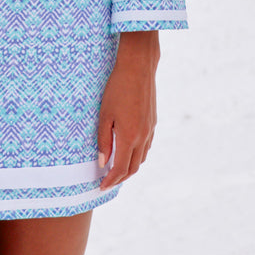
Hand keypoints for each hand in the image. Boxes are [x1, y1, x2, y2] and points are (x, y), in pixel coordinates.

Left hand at [97, 30, 158, 190]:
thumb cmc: (117, 88)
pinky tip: (128, 150)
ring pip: (141, 158)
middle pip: (133, 168)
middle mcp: (143, 137)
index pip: (120, 169)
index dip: (111, 181)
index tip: (101, 186)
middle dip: (120, 178)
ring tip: (116, 168)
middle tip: (108, 181)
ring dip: (129, 167)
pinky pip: (146, 146)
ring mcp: (150, 130)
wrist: (138, 68)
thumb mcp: (104, 114)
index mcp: (129, 137)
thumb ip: (103, 140)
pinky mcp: (153, 122)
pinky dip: (137, 154)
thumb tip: (102, 162)